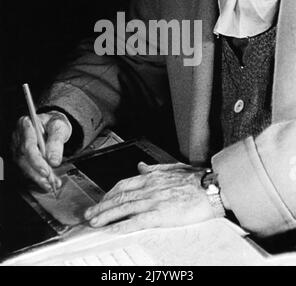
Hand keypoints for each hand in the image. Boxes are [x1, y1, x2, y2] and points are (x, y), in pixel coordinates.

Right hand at [12, 111, 71, 191]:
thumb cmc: (54, 124)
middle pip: (23, 158)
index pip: (28, 145)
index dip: (36, 160)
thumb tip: (53, 161)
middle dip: (36, 172)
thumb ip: (56, 142)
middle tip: (49, 181)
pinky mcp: (20, 158)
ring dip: (37, 178)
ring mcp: (17, 148)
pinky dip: (37, 179)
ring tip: (51, 185)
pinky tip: (47, 184)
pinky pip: (26, 170)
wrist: (52, 126)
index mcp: (26, 125)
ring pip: (23, 167)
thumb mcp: (59, 127)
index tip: (46, 171)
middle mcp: (18, 137)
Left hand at [84, 162, 216, 234]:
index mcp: (151, 177)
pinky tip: (112, 229)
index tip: (102, 200)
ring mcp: (152, 201)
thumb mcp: (172, 168)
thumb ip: (154, 169)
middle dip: (101, 206)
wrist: (211, 187)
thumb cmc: (196, 179)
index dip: (109, 193)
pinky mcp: (160, 214)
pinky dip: (122, 225)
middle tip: (89, 214)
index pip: (123, 184)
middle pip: (118, 196)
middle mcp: (148, 187)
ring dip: (105, 215)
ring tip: (93, 222)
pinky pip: (136, 221)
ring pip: (123, 208)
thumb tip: (141, 167)